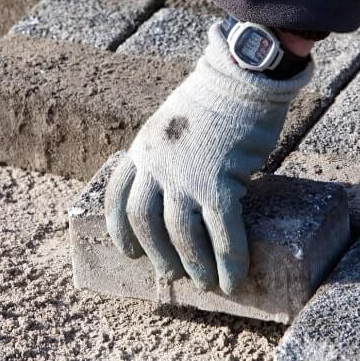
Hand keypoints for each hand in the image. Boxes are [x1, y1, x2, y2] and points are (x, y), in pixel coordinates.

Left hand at [105, 24, 312, 292]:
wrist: (242, 78)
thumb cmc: (217, 98)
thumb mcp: (174, 124)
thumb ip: (170, 154)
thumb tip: (186, 186)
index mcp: (143, 149)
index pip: (117, 196)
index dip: (119, 230)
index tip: (128, 252)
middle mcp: (156, 166)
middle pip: (144, 221)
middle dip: (156, 253)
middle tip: (170, 274)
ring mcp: (186, 176)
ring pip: (181, 234)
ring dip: (193, 264)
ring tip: (205, 282)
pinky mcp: (220, 183)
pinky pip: (222, 233)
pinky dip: (228, 262)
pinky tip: (232, 279)